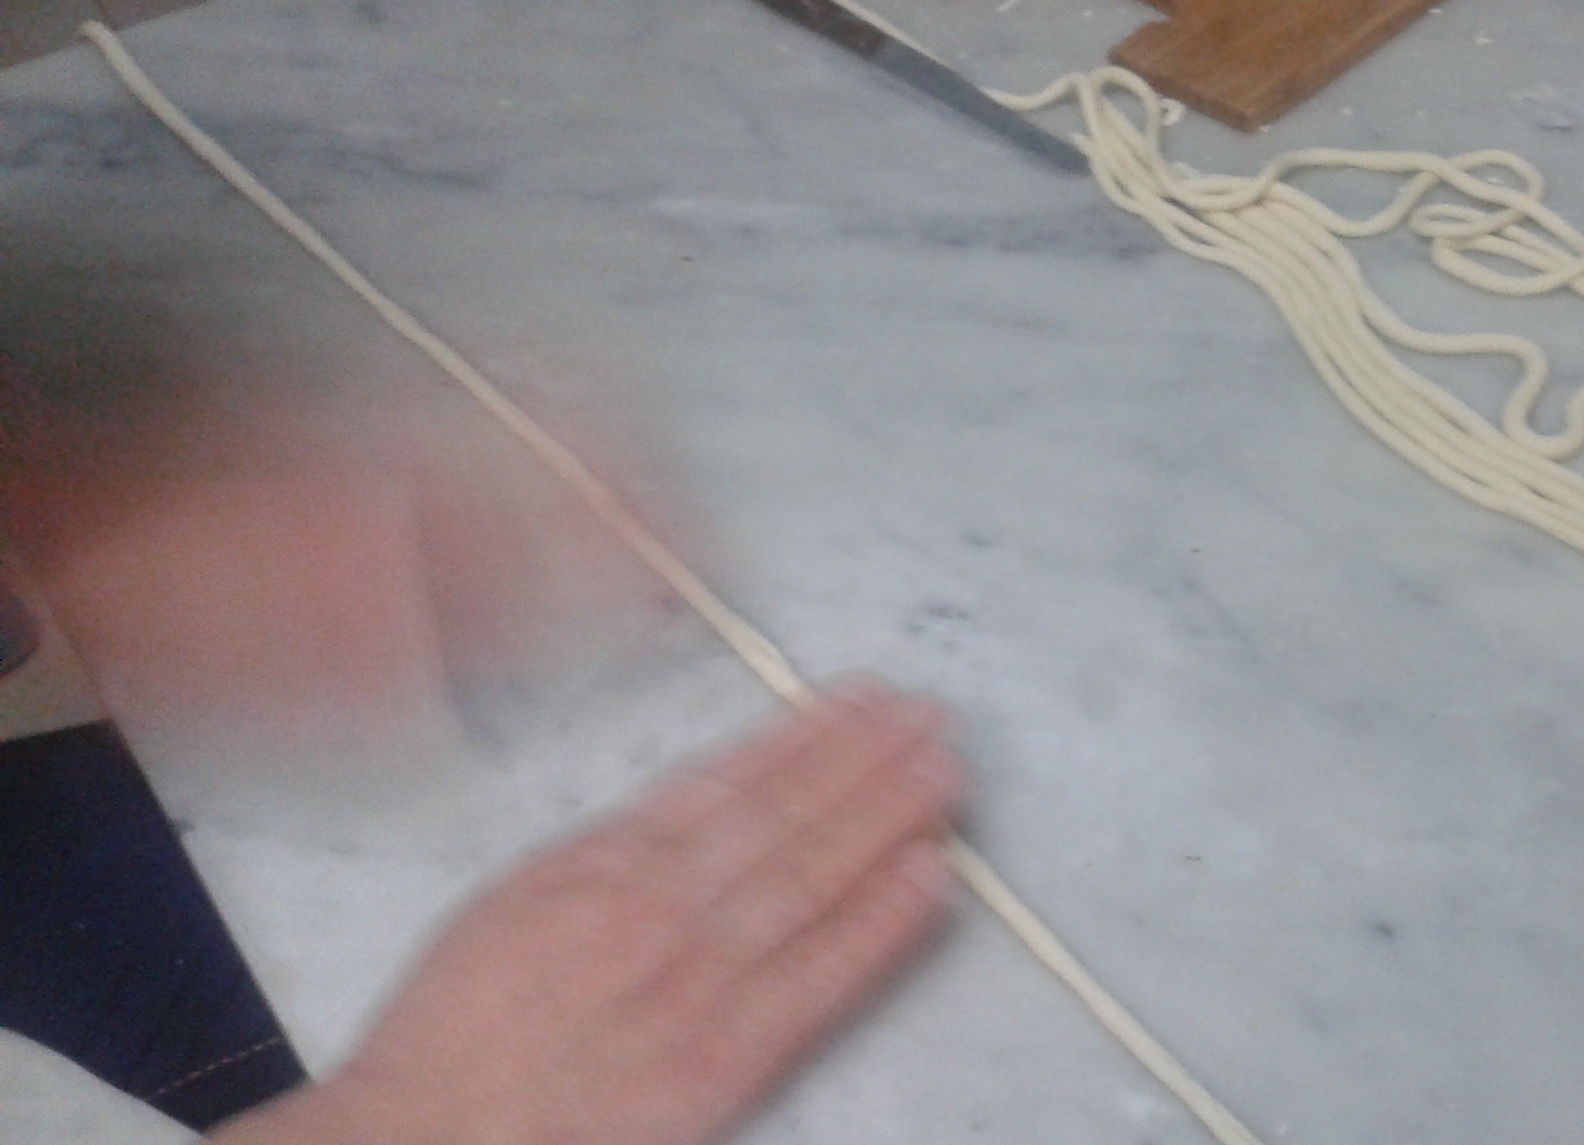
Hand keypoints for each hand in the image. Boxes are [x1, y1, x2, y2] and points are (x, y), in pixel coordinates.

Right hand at [213, 684, 963, 1144]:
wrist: (420, 1137)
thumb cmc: (450, 1043)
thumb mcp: (509, 908)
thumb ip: (603, 860)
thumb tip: (676, 818)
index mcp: (599, 861)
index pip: (727, 781)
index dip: (805, 736)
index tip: (860, 700)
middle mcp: (657, 906)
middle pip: (785, 814)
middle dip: (865, 758)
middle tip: (930, 715)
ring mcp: (695, 978)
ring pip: (812, 876)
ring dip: (888, 816)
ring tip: (945, 769)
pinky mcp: (722, 1057)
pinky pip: (818, 978)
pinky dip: (880, 924)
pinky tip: (931, 877)